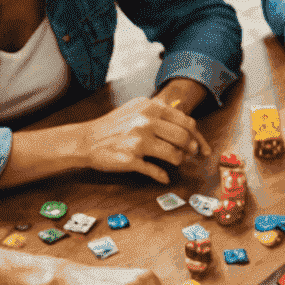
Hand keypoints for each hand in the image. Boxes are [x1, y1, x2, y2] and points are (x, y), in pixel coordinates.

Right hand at [80, 95, 206, 185]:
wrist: (86, 139)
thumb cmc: (114, 126)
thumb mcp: (136, 109)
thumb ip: (160, 113)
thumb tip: (188, 125)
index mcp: (150, 107)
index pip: (185, 121)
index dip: (197, 135)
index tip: (199, 144)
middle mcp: (145, 121)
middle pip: (183, 138)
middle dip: (191, 149)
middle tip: (190, 154)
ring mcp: (138, 141)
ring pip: (174, 155)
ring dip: (178, 161)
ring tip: (175, 162)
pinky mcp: (131, 159)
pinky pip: (156, 171)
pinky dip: (162, 176)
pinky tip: (163, 177)